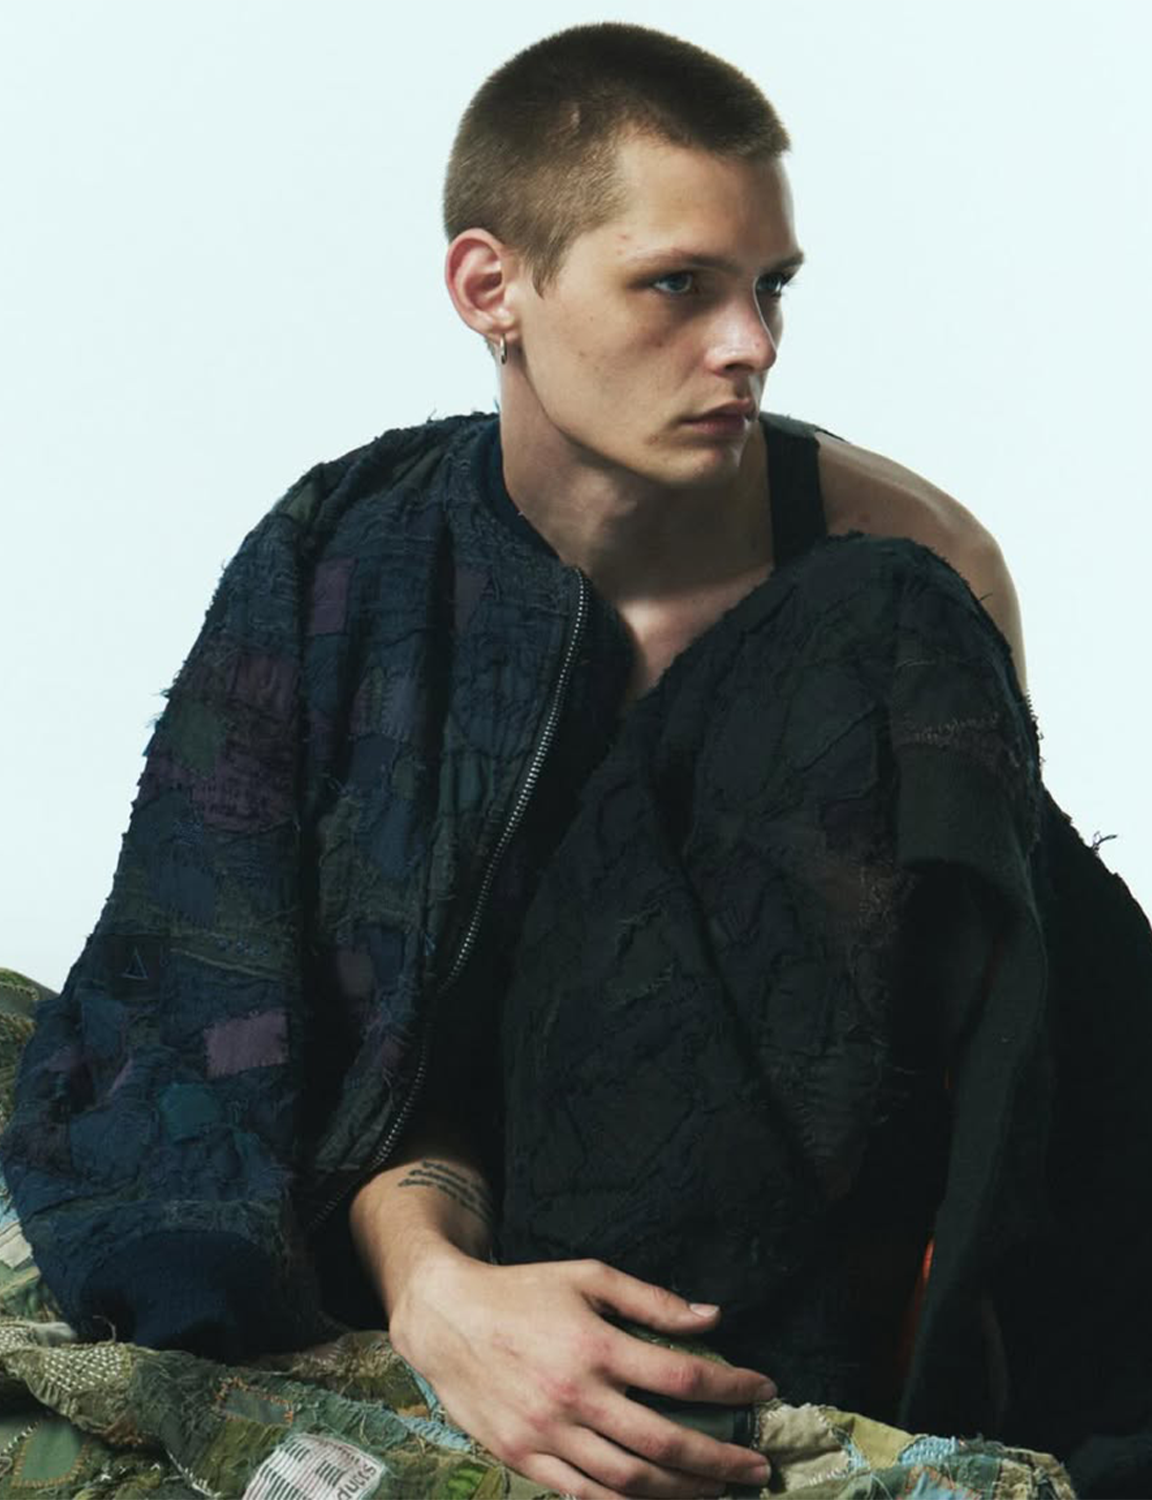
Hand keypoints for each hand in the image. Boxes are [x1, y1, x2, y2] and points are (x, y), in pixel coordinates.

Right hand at [387, 1247, 775, 1499]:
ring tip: (716, 1492)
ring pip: (628, 1483)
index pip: (680, 1377)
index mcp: (595, 1346)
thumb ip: (651, 1299)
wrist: (445, 1319)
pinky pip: (584, 1497)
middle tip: (758, 1469)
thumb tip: (711, 1316)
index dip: (730, 1387)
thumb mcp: (588, 1276)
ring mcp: (548, 1434)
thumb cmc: (523, 1292)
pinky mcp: (524, 1459)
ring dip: (682, 1493)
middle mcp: (574, 1396)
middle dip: (720, 1461)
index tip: (763, 1390)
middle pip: (664, 1444)